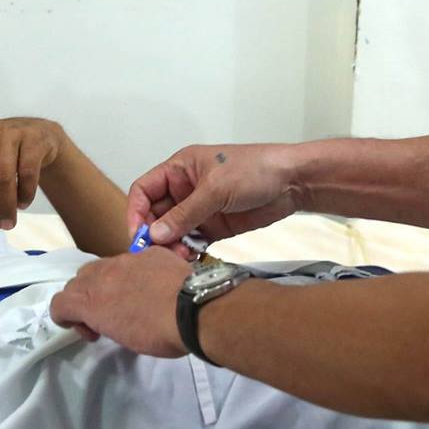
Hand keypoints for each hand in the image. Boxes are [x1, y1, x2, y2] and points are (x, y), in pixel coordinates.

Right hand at [49, 249, 191, 351]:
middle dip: (84, 298)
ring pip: (103, 266)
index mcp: (90, 300)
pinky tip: (154, 286)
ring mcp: (126, 259)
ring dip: (107, 283)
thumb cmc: (158, 333)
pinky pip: (133, 260)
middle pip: (77, 281)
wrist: (195, 308)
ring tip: (129, 299)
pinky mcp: (150, 252)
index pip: (58, 303)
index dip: (65, 318)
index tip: (88, 330)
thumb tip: (107, 317)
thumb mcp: (122, 337)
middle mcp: (102, 274)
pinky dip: (135, 273)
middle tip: (105, 317)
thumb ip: (105, 321)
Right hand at [126, 142, 304, 252]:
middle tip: (157, 253)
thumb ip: (185, 213)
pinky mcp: (213, 227)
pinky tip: (190, 259)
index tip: (138, 235)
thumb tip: (154, 234)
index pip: (144, 190)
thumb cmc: (256, 170)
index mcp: (179, 169)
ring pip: (172, 232)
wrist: (293, 182)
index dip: (136, 211)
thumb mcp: (216, 188)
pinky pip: (191, 242)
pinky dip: (187, 252)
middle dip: (153, 234)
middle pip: (155, 215)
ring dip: (170, 246)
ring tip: (179, 257)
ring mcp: (199, 210)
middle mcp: (185, 189)